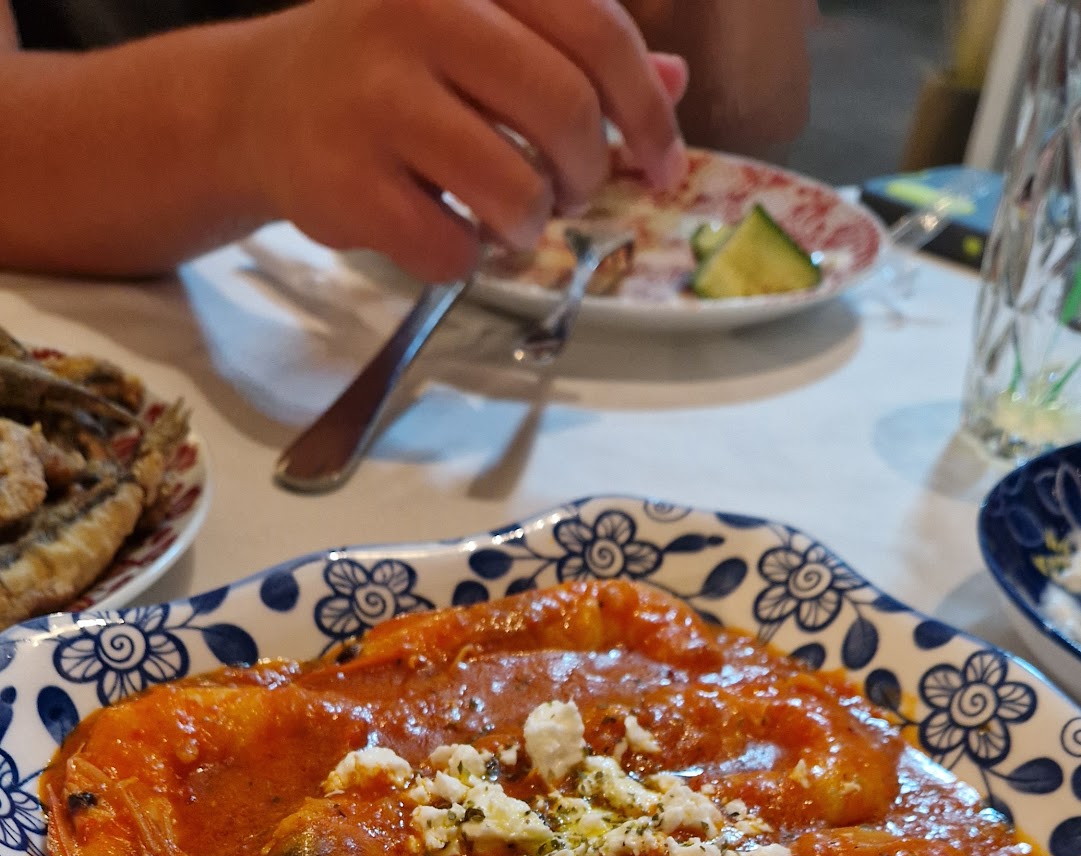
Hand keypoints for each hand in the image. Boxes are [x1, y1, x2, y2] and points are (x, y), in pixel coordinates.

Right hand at [246, 0, 685, 280]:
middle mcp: (420, 13)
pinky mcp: (348, 184)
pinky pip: (452, 249)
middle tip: (570, 191)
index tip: (663, 165)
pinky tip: (447, 233)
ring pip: (515, 190)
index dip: (646, 110)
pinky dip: (465, 260)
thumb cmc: (391, 68)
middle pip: (565, 111)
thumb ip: (572, 53)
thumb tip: (674, 84)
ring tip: (508, 219)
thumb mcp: (481, 34)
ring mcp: (376, 99)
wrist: (259, 105)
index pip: (595, 31)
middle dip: (586, 171)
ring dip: (529, 225)